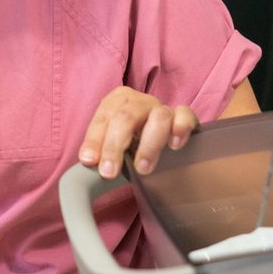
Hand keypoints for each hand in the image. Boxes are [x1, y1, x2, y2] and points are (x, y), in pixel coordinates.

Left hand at [78, 86, 198, 177]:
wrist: (160, 142)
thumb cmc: (132, 143)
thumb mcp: (114, 145)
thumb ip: (101, 151)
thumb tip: (88, 164)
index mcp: (118, 101)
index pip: (103, 117)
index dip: (94, 139)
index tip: (89, 161)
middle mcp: (140, 101)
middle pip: (126, 117)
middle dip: (115, 146)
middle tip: (109, 172)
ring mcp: (163, 108)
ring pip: (158, 117)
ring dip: (149, 145)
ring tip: (142, 169)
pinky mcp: (185, 116)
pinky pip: (185, 115)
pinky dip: (180, 128)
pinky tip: (174, 146)